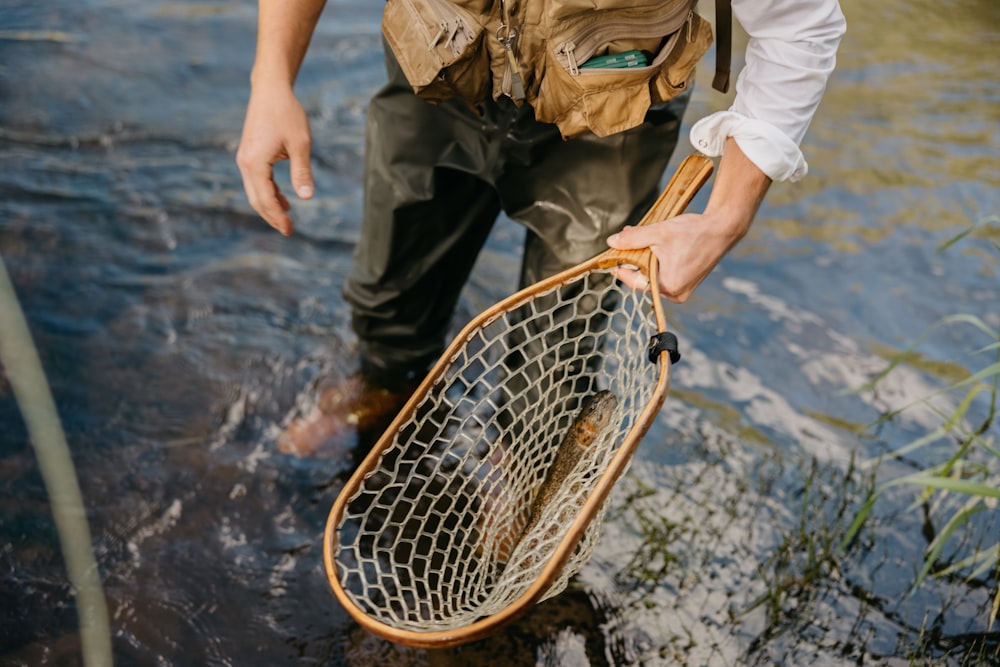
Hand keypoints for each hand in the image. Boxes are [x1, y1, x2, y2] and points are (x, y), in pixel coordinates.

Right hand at [235, 85, 313, 234]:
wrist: (270, 90)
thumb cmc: (287, 114)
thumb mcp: (300, 144)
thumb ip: (302, 171)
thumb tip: (307, 198)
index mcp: (255, 163)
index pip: (265, 199)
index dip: (277, 217)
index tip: (289, 230)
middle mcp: (245, 163)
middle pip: (256, 199)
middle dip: (272, 217)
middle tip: (289, 230)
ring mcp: (245, 159)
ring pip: (255, 191)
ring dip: (270, 206)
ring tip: (287, 219)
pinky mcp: (249, 154)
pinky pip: (257, 181)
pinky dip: (269, 193)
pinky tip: (284, 200)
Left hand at [607, 210, 748, 302]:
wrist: (722, 229)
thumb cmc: (693, 232)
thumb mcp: (658, 233)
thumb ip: (633, 239)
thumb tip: (612, 242)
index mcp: (668, 286)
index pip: (634, 281)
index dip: (620, 268)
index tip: (610, 259)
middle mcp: (675, 294)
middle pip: (643, 279)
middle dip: (634, 260)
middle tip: (626, 242)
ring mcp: (682, 291)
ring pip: (653, 277)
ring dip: (645, 260)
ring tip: (645, 240)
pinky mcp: (687, 284)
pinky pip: (664, 276)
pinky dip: (657, 263)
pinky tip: (658, 247)